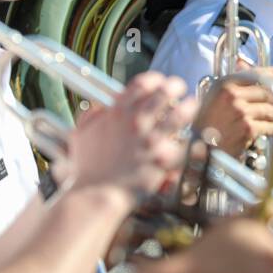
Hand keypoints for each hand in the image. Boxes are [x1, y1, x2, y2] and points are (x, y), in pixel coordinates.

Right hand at [58, 72, 196, 201]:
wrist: (97, 193)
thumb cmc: (88, 167)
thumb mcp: (81, 134)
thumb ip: (91, 116)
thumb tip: (101, 108)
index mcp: (118, 113)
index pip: (142, 84)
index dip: (154, 78)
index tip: (159, 80)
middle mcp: (136, 122)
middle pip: (164, 93)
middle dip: (175, 85)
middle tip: (179, 87)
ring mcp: (151, 139)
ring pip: (179, 114)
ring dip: (188, 106)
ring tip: (192, 103)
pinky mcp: (163, 158)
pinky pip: (182, 144)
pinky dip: (187, 139)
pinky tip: (190, 136)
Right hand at [196, 68, 272, 156]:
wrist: (202, 149)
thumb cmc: (207, 124)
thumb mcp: (213, 96)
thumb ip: (231, 81)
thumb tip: (243, 63)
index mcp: (224, 85)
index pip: (255, 74)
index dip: (272, 74)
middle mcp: (234, 96)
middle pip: (267, 93)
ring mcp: (242, 112)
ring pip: (272, 110)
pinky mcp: (248, 129)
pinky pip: (271, 126)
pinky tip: (269, 131)